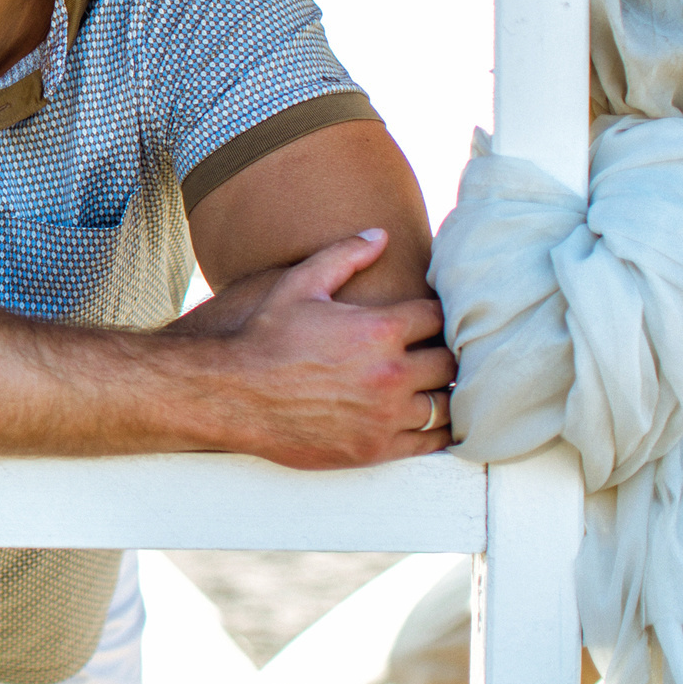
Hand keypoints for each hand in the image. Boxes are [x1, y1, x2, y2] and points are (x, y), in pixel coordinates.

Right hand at [214, 230, 456, 467]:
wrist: (231, 395)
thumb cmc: (264, 338)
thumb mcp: (299, 286)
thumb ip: (343, 256)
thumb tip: (380, 234)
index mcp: (378, 330)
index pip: (438, 317)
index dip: (435, 316)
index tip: (424, 322)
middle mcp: (389, 373)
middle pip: (451, 362)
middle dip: (443, 355)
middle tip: (431, 354)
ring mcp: (385, 415)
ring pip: (449, 405)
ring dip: (443, 394)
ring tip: (429, 387)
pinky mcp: (376, 449)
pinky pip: (431, 441)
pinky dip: (437, 430)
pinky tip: (427, 419)